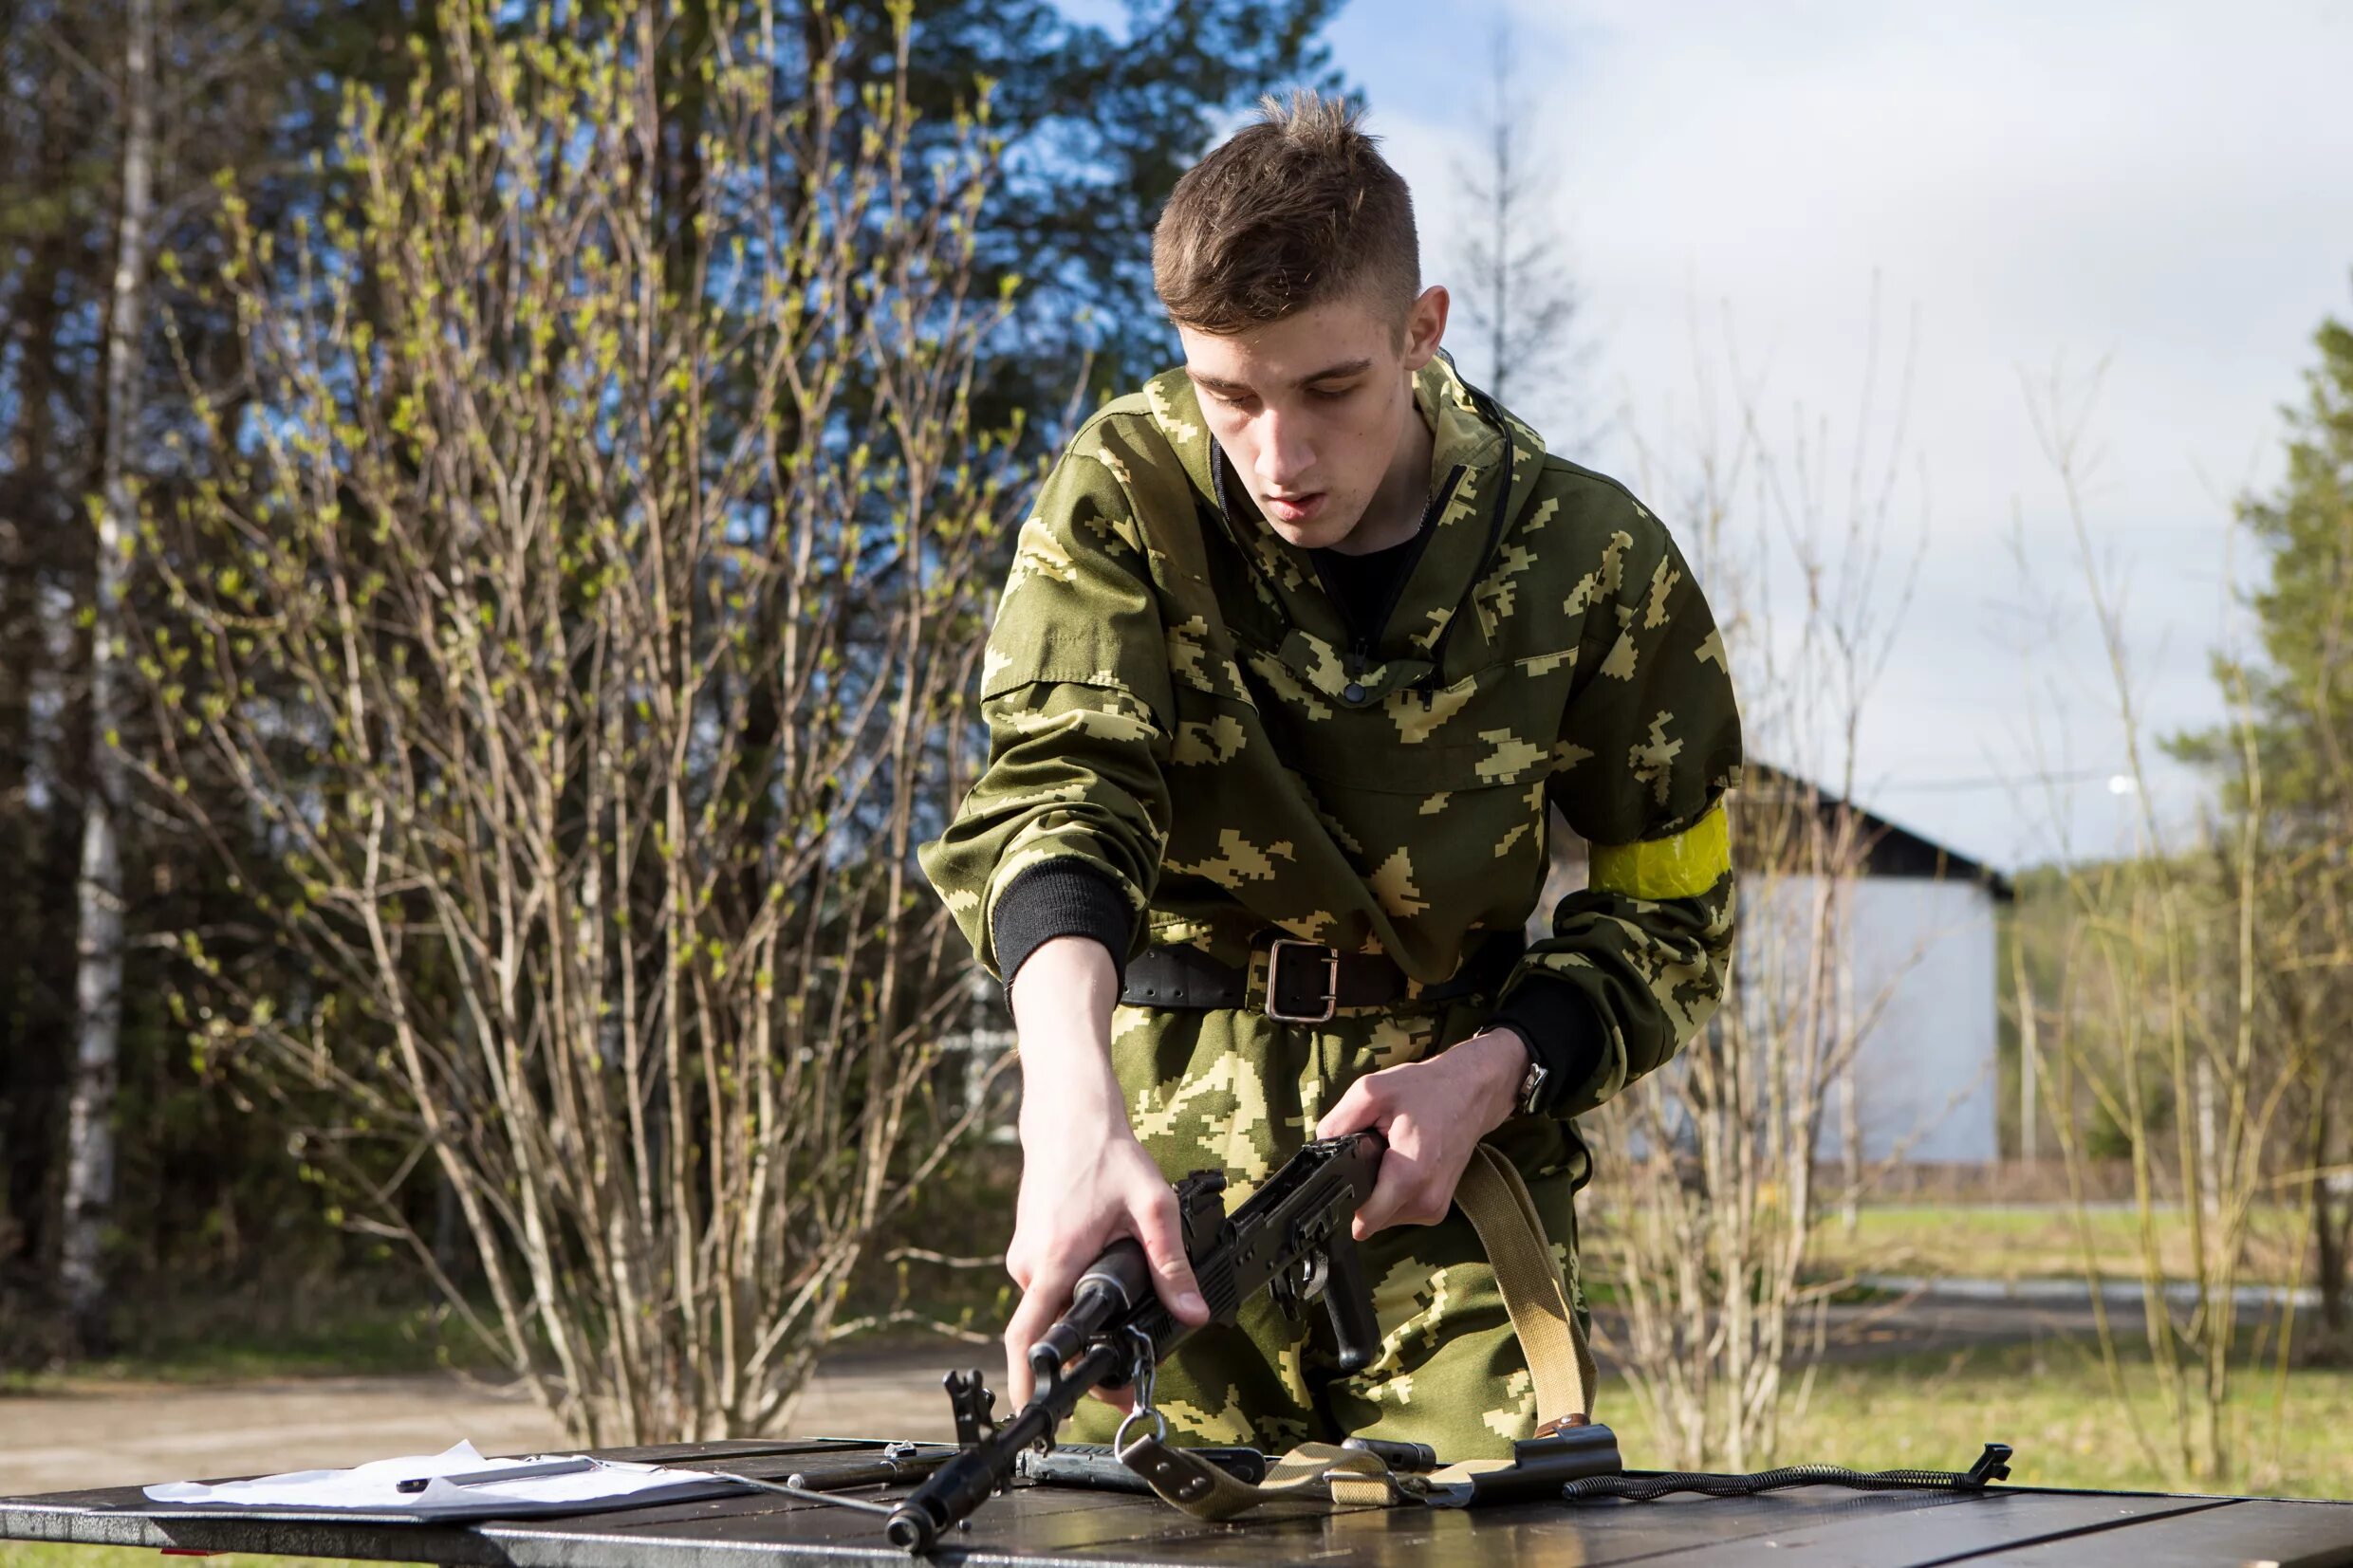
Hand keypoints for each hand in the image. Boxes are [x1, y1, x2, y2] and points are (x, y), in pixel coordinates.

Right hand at [1001, 1127, 1211, 1411]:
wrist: (1069, 1114)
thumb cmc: (1105, 1154)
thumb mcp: (1152, 1208)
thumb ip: (1172, 1267)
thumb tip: (1194, 1314)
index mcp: (1055, 1261)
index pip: (1028, 1336)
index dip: (1029, 1381)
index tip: (1037, 1414)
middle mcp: (1029, 1263)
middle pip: (1047, 1329)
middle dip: (1080, 1358)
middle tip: (1119, 1375)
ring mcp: (1025, 1254)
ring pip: (1049, 1306)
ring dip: (1080, 1321)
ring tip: (1120, 1318)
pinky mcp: (1029, 1246)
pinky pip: (1047, 1286)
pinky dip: (1072, 1296)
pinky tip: (1102, 1281)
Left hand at [1313, 1027, 1525, 1238]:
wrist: (1472, 1092)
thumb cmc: (1426, 1089)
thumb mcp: (1372, 1091)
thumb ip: (1338, 1123)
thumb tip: (1319, 1150)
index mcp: (1410, 1176)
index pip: (1364, 1221)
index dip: (1342, 1204)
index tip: (1336, 1186)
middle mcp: (1425, 1202)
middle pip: (1369, 1216)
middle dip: (1361, 1187)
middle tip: (1373, 1152)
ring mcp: (1434, 1209)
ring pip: (1383, 1215)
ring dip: (1377, 1188)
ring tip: (1390, 1153)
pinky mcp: (1436, 1209)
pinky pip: (1398, 1210)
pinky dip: (1392, 1190)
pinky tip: (1400, 1162)